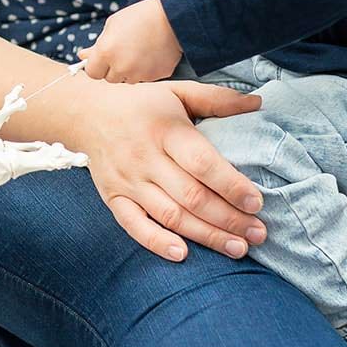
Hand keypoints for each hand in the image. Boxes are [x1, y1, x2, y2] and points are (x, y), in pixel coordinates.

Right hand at [75, 79, 266, 260]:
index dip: (231, 185)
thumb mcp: (178, 92)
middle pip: (191, 196)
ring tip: (238, 248)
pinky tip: (183, 254)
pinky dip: (157, 242)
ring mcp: (127, 180)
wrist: (87, 113)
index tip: (257, 202)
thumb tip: (258, 104)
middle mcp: (145, 157)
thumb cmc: (142, 104)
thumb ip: (218, 99)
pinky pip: (134, 225)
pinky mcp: (113, 197)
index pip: (202, 163)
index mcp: (165, 129)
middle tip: (258, 233)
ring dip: (206, 236)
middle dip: (229, 219)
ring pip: (170, 215)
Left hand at [78, 0, 180, 82]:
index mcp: (106, 52)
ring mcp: (139, 74)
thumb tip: (82, 56)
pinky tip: (151, 55)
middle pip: (110, 79)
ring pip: (128, 80)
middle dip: (113, 69)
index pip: (92, 73)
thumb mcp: (112, 26)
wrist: (172, 17)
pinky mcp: (155, 77)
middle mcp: (121, 66)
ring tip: (139, 52)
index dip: (97, 66)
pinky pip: (145, 79)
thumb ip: (97, 45)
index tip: (103, 59)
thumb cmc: (139, 17)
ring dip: (130, 71)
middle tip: (124, 52)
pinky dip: (146, 71)